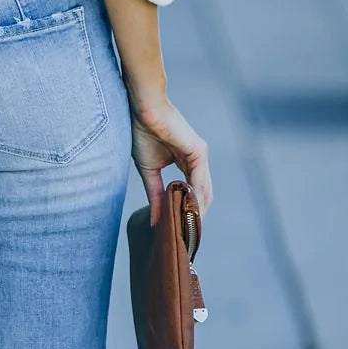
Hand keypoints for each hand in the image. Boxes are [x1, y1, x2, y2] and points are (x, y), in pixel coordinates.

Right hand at [130, 98, 212, 226]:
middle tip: (186, 238)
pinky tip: (188, 211)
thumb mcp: (149, 171)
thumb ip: (155, 194)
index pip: (192, 192)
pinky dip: (195, 197)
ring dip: (196, 212)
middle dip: (195, 216)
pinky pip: (199, 180)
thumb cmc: (143, 133)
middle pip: (202, 195)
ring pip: (204, 191)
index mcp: (186, 162)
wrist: (144, 110)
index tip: (180, 230)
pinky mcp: (197, 151)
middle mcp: (196, 159)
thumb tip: (155, 219)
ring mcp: (199, 155)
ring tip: (187, 230)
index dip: (187, 211)